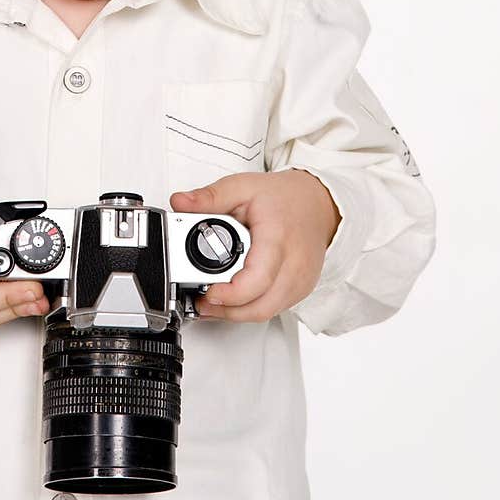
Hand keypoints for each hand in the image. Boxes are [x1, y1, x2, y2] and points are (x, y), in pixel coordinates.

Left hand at [169, 169, 341, 321]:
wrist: (319, 203)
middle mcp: (294, 266)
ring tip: (212, 300)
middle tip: (201, 300)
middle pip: (259, 306)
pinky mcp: (301, 290)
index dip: (229, 295)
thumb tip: (180, 202)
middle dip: (226, 310)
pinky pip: (274, 309)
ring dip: (236, 313)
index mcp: (277, 239)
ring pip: (265, 312)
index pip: (256, 281)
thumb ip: (210, 196)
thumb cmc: (285, 198)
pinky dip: (251, 308)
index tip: (206, 292)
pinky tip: (234, 299)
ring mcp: (300, 282)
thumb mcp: (242, 187)